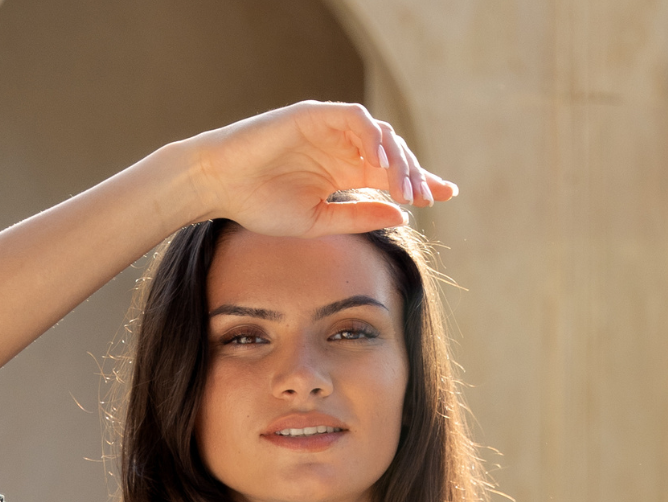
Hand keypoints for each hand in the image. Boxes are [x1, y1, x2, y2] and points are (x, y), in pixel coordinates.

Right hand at [187, 101, 456, 237]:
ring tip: (405, 186)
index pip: (391, 174)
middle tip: (426, 198)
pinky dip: (373, 138)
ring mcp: (329, 129)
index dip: (421, 181)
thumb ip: (359, 217)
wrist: (220, 187)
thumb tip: (403, 216)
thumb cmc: (259, 206)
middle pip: (393, 155)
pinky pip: (356, 119)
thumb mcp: (319, 222)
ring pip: (380, 135)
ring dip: (397, 160)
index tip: (447, 194)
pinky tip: (380, 164)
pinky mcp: (315, 115)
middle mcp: (342, 148)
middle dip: (414, 175)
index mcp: (343, 172)